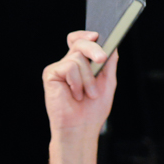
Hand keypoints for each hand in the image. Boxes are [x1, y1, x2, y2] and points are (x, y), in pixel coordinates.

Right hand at [42, 31, 119, 163]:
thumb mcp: (108, 82)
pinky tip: (75, 95)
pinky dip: (77, 82)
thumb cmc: (92, 111)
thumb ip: (109, 63)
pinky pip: (68, 67)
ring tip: (87, 94)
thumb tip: (113, 45)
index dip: (86, 35)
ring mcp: (59, 68)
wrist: (81, 128)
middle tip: (101, 60)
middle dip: (94, 49)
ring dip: (88, 78)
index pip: (80, 40)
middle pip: (80, 42)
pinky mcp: (50, 74)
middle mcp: (69, 64)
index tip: (97, 36)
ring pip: (77, 58)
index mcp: (81, 65)